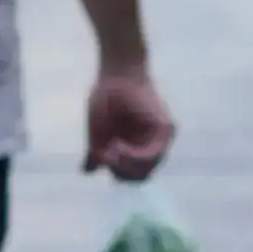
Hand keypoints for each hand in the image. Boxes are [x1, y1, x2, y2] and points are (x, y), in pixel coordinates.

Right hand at [84, 60, 173, 179]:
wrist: (117, 73)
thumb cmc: (106, 99)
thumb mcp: (97, 131)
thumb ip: (96, 152)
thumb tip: (87, 172)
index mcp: (136, 147)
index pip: (129, 175)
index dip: (114, 172)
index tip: (100, 157)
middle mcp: (151, 145)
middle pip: (139, 177)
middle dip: (120, 173)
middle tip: (106, 156)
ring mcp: (160, 139)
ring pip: (146, 171)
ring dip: (125, 166)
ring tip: (111, 150)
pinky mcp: (165, 130)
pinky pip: (152, 156)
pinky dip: (134, 157)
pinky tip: (119, 147)